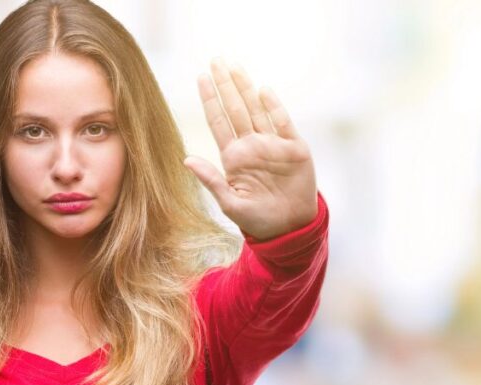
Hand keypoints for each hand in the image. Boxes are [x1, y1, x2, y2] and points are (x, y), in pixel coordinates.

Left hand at [184, 58, 317, 241]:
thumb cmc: (257, 219)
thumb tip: (186, 160)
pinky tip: (263, 91)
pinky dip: (273, 107)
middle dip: (226, 84)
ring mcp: (272, 144)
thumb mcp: (230, 203)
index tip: (201, 77)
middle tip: (216, 60)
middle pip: (235, 108)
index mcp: (234, 156)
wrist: (289, 228)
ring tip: (235, 66)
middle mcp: (252, 145)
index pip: (218, 121)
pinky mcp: (294, 148)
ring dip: (246, 88)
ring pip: (256, 109)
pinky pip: (282, 123)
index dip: (210, 99)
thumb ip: (211, 180)